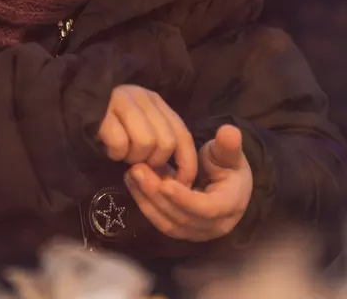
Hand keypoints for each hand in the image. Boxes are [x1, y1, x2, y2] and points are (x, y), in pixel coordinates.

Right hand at [98, 85, 197, 186]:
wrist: (69, 102)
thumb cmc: (108, 119)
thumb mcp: (139, 124)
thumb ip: (158, 140)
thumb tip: (178, 175)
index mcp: (154, 100)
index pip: (182, 134)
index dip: (186, 163)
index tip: (180, 183)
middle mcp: (140, 96)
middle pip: (165, 143)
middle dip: (153, 161)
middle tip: (137, 162)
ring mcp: (120, 101)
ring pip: (144, 144)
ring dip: (132, 157)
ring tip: (121, 151)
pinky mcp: (101, 112)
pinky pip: (120, 144)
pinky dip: (114, 153)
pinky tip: (107, 146)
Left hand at [125, 124, 252, 241]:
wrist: (226, 184)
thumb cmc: (226, 165)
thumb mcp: (228, 153)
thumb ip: (228, 145)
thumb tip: (230, 130)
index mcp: (230, 206)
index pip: (206, 209)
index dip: (185, 199)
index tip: (165, 183)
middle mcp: (214, 225)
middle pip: (182, 218)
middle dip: (158, 195)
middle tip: (137, 170)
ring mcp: (196, 231)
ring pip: (168, 223)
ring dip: (147, 200)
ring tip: (131, 174)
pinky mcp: (181, 229)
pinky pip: (161, 222)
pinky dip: (145, 203)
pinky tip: (133, 183)